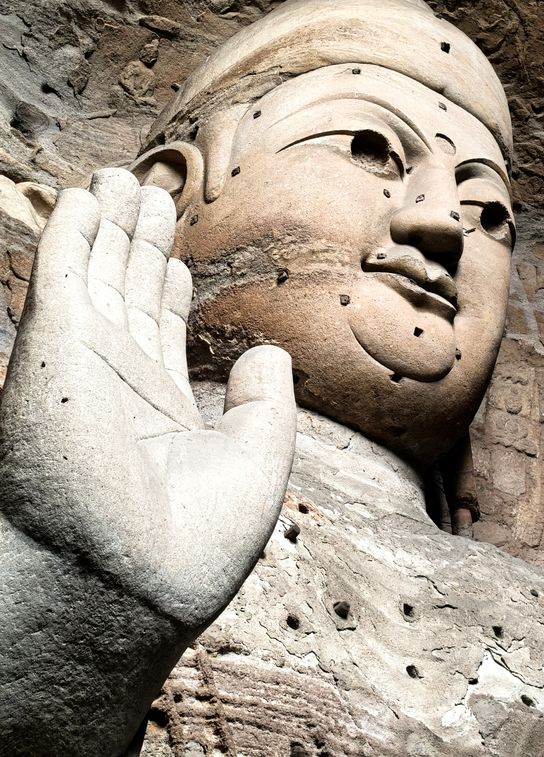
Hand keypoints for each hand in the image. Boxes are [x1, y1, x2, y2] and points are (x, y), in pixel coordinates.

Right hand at [0, 168, 295, 753]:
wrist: (132, 584)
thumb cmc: (195, 544)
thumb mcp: (258, 462)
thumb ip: (267, 401)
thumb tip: (270, 353)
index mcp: (162, 411)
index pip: (162, 333)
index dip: (167, 289)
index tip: (174, 255)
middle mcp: (118, 383)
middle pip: (128, 291)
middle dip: (136, 242)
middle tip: (146, 192)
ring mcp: (83, 363)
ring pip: (94, 271)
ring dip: (105, 224)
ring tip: (120, 179)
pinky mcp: (54, 346)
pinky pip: (63, 270)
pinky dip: (73, 231)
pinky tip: (86, 199)